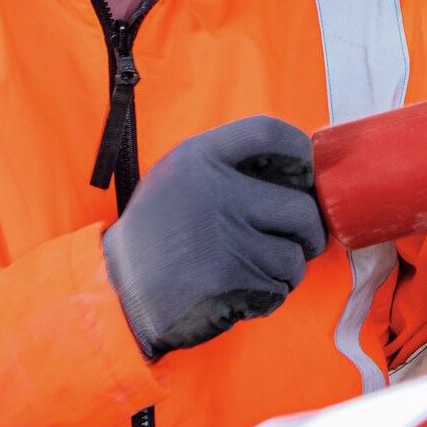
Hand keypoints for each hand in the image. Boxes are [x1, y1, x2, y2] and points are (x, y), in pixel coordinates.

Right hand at [102, 116, 326, 358]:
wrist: (117, 292)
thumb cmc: (156, 235)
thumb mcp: (177, 179)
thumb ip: (226, 166)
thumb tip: (298, 169)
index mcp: (199, 158)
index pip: (268, 132)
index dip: (300, 151)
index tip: (306, 173)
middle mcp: (217, 192)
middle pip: (302, 207)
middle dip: (308, 232)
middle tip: (298, 242)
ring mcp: (227, 238)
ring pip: (295, 255)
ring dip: (285, 269)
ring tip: (253, 270)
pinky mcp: (232, 280)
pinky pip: (279, 288)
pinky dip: (269, 294)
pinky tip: (240, 292)